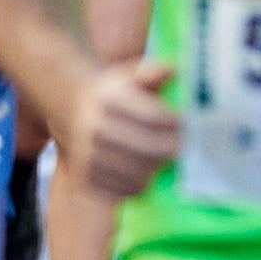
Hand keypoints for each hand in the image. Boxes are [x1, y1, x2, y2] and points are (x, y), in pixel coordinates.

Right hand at [67, 56, 185, 198]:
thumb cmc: (114, 93)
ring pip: (137, 173)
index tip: (187, 125)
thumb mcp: (130, 75)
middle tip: (185, 148)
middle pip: (147, 148)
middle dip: (171, 149)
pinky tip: (146, 172)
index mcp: (107, 99)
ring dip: (157, 168)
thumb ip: (153, 72)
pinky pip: (123, 190)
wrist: (73, 109)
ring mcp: (87, 155)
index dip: (173, 124)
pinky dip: (141, 185)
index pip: (151, 116)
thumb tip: (175, 69)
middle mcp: (93, 127)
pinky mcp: (85, 177)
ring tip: (166, 159)